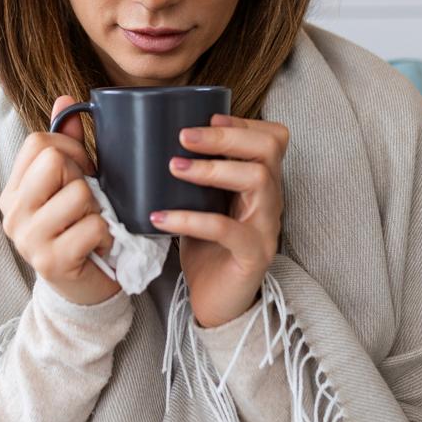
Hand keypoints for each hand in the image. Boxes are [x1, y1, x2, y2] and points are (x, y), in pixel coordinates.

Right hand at [0, 95, 121, 306]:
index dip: (70, 149)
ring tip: (92, 224)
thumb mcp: (69, 185)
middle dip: (82, 177)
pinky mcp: (51, 261)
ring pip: (78, 193)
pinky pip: (92, 226)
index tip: (81, 171)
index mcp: (14, 191)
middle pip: (54, 161)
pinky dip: (106, 234)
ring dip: (97, 209)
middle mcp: (13, 213)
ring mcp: (29, 239)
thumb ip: (66, 144)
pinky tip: (99, 245)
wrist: (82, 290)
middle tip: (86, 202)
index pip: (38, 142)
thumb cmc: (77, 230)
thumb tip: (66, 98)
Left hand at [151, 113, 287, 327]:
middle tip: (184, 136)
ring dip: (212, 168)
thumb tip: (148, 141)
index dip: (243, 122)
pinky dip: (191, 219)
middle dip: (226, 135)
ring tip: (173, 168)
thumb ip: (193, 175)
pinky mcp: (253, 255)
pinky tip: (160, 217)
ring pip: (256, 180)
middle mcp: (271, 200)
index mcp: (261, 183)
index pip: (273, 138)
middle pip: (268, 149)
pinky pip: (227, 229)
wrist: (217, 303)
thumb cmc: (207, 249)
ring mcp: (267, 227)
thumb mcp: (202, 202)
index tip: (206, 117)